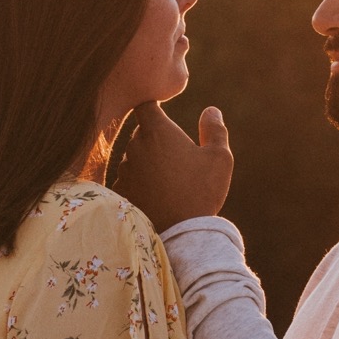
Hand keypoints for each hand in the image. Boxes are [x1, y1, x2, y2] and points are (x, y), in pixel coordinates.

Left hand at [112, 102, 233, 228]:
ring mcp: (124, 170)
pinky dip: (140, 183)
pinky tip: (157, 195)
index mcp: (157, 131)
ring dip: (147, 162)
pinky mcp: (119, 192)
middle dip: (155, 138)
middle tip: (176, 154)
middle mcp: (135, 147)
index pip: (145, 104)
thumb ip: (214, 130)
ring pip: (134, 158)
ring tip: (169, 180)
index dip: (153, 105)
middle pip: (141, 132)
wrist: (180, 234)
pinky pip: (128, 180)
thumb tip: (211, 110)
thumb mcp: (219, 157)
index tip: (162, 110)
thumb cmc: (202, 191)